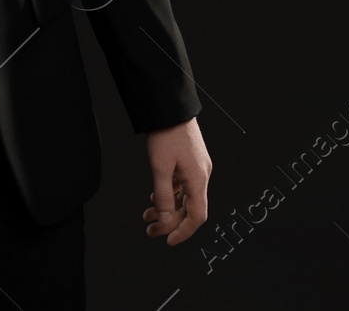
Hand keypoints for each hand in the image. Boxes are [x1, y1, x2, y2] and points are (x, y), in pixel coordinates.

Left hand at [141, 117, 209, 244]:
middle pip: (189, 209)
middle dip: (170, 222)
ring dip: (167, 209)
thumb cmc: (166, 132)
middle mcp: (201, 175)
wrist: (170, 107)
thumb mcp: (160, 167)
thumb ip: (163, 197)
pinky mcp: (191, 161)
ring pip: (184, 197)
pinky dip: (170, 195)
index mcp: (198, 179)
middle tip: (150, 229)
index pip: (197, 216)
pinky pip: (182, 186)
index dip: (183, 232)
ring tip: (147, 215)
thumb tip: (166, 222)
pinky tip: (155, 197)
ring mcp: (197, 167)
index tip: (168, 241)